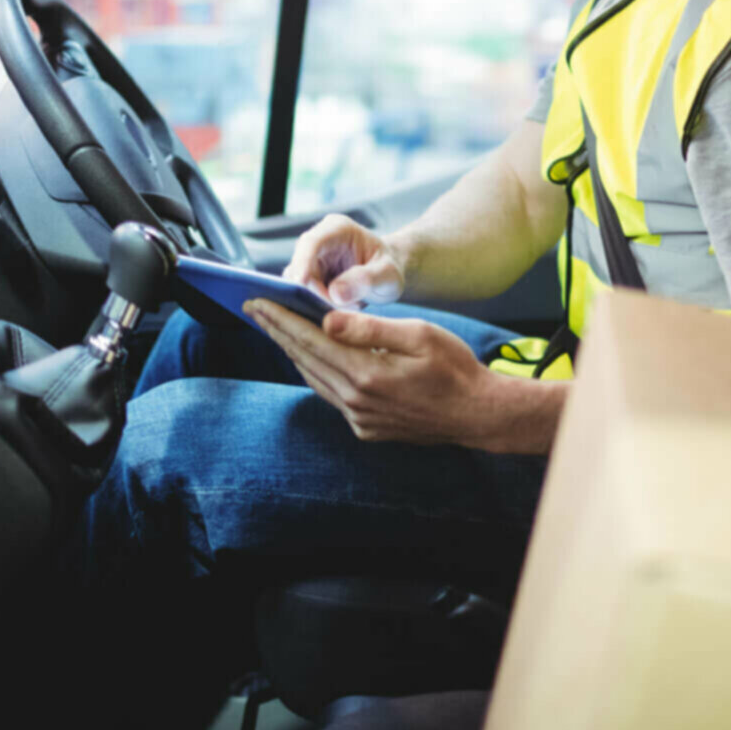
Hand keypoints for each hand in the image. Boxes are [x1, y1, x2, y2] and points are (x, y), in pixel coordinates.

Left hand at [245, 300, 494, 446]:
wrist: (478, 414)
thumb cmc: (454, 368)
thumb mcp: (419, 335)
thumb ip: (369, 328)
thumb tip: (326, 320)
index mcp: (367, 373)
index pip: (310, 340)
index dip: (280, 318)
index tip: (256, 301)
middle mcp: (357, 400)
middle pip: (304, 359)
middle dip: (277, 331)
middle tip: (253, 308)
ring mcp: (360, 418)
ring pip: (314, 379)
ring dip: (293, 353)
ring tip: (276, 329)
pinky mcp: (366, 428)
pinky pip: (331, 396)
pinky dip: (315, 373)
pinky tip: (311, 358)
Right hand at [282, 213, 404, 307]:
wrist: (386, 277)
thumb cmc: (389, 270)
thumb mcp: (388, 275)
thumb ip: (366, 280)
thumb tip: (335, 294)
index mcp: (338, 228)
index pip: (312, 242)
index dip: (302, 262)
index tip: (301, 285)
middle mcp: (318, 241)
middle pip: (299, 266)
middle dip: (312, 292)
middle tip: (340, 310)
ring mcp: (309, 260)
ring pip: (296, 284)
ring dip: (314, 302)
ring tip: (347, 308)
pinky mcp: (306, 279)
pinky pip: (299, 295)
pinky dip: (313, 307)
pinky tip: (336, 313)